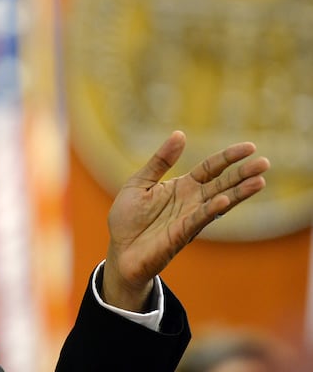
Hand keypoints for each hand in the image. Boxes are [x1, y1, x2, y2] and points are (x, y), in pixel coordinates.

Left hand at [102, 131, 269, 310]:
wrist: (118, 250)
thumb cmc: (127, 218)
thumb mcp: (139, 182)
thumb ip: (160, 161)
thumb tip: (180, 134)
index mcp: (182, 187)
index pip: (211, 168)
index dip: (228, 157)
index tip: (250, 147)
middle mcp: (191, 202)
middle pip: (222, 184)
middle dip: (243, 174)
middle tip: (265, 163)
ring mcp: (188, 218)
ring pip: (218, 202)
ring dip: (238, 193)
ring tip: (259, 181)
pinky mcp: (180, 234)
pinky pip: (198, 220)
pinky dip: (211, 211)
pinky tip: (225, 201)